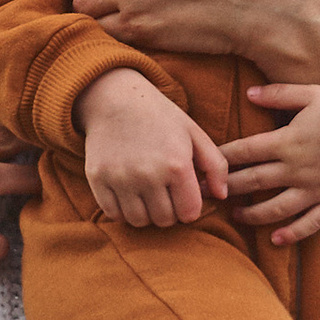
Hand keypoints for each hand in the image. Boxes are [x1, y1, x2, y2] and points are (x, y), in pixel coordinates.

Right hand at [77, 68, 228, 227]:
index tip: (184, 196)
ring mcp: (120, 178)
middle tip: (165, 195)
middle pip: (165, 220)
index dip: (189, 208)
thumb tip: (222, 196)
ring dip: (146, 214)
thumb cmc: (160, 117)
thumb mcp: (194, 133)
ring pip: (139, 221)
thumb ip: (216, 165)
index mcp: (177, 164)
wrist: (115, 97)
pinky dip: (123, 211)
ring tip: (147, 195)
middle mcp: (148, 174)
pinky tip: (128, 194)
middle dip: (169, 212)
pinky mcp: (98, 179)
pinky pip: (114, 214)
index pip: (190, 213)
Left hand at [219, 85, 319, 244]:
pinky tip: (275, 239)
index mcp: (289, 140)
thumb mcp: (313, 94)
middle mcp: (299, 168)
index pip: (243, 152)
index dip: (220, 158)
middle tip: (204, 194)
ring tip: (235, 216)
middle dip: (225, 188)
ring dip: (251, 214)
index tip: (201, 164)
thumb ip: (279, 95)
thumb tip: (247, 93)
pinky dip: (292, 234)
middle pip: (252, 182)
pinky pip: (311, 224)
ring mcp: (318, 189)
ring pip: (276, 208)